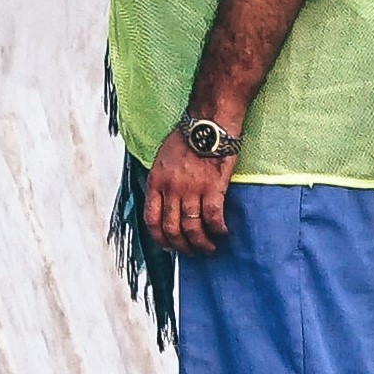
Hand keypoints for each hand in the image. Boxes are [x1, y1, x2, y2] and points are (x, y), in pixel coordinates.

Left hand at [143, 130, 235, 253]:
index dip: (160, 239)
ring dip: (201, 243)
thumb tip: (164, 201)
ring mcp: (192, 189)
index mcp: (156, 183)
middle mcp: (171, 189)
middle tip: (192, 252)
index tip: (169, 246)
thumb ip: (162, 182)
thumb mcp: (162, 159)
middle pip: (172, 229)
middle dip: (182, 246)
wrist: (209, 121)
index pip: (151, 221)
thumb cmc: (188, 136)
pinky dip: (217, 229)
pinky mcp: (213, 187)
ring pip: (192, 228)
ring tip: (209, 248)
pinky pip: (213, 217)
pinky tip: (222, 232)